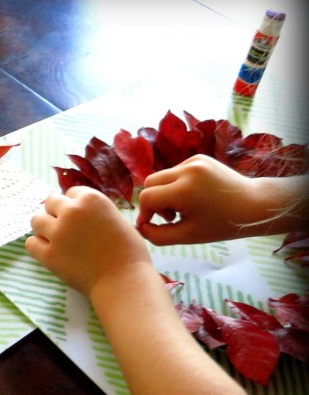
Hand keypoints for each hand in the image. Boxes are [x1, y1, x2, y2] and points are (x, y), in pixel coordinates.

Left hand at [25, 186, 151, 296]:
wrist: (124, 280)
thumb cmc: (128, 251)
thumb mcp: (116, 218)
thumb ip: (94, 211)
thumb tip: (76, 209)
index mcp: (91, 199)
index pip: (70, 193)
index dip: (74, 205)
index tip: (80, 219)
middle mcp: (72, 211)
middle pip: (50, 203)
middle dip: (56, 213)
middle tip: (65, 229)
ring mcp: (58, 232)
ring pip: (36, 220)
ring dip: (44, 228)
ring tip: (56, 240)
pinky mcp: (48, 254)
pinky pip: (31, 243)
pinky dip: (38, 246)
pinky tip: (50, 252)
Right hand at [136, 154, 304, 244]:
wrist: (254, 205)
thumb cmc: (221, 225)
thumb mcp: (187, 236)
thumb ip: (157, 235)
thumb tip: (139, 227)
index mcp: (184, 190)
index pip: (146, 197)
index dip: (144, 213)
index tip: (153, 225)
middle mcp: (187, 170)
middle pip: (150, 183)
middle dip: (153, 201)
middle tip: (170, 216)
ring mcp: (194, 161)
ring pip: (161, 176)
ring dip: (165, 193)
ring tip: (182, 207)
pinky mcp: (199, 158)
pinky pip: (175, 171)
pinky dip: (176, 185)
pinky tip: (192, 196)